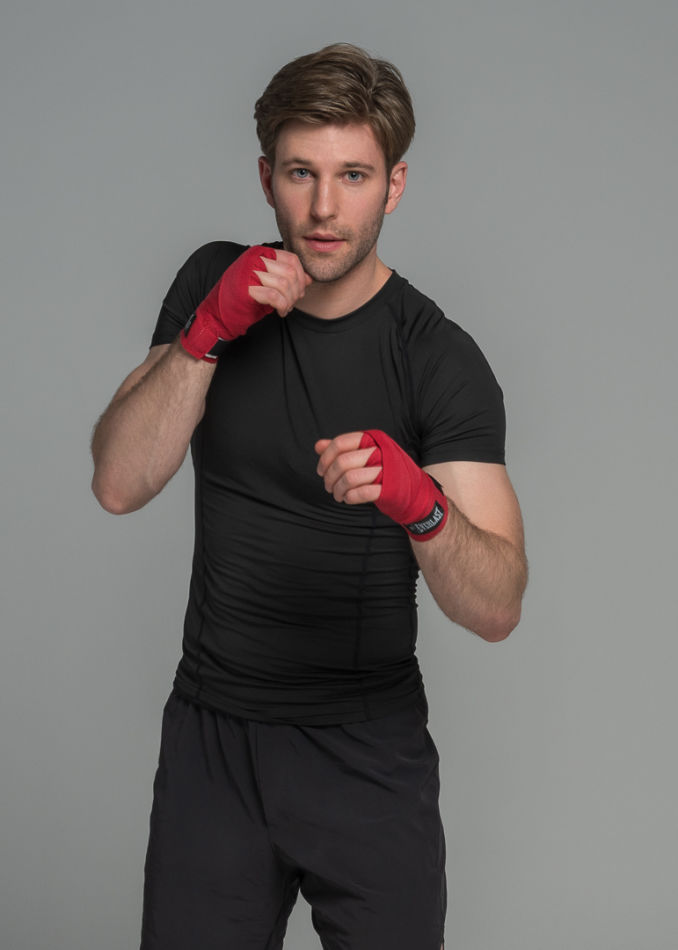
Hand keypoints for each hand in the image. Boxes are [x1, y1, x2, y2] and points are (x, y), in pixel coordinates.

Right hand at [180, 246, 310, 360]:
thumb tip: (309, 278)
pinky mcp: (246, 288)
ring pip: (285, 284)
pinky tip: (280, 312)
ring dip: (290, 300)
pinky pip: (275, 296)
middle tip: (292, 303)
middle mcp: (253, 258)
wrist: (218, 316)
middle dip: (297, 291)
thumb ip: (287, 278)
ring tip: (285, 308)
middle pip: (290, 272)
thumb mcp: (268, 285)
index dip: (301, 277)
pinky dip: (282, 306)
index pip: (292, 259)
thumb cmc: (242, 300)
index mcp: (259, 253)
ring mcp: (248, 271)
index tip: (299, 292)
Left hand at [315, 430, 447, 539]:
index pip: (340, 443)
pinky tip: (348, 499)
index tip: (320, 470)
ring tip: (338, 495)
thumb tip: (318, 445)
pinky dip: (350, 497)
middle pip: (343, 461)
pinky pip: (361, 493)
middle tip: (328, 486)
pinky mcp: (389, 489)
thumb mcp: (365, 456)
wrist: (415, 492)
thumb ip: (342, 450)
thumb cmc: (387, 473)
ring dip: (338, 490)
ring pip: (350, 478)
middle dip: (330, 477)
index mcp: (373, 439)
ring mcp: (386, 470)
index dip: (326, 458)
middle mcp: (381, 451)